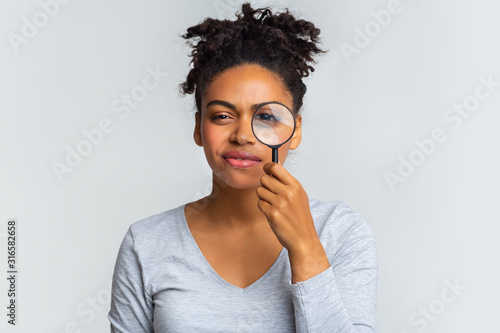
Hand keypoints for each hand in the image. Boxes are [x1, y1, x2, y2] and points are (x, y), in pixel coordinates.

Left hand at [256, 162, 329, 281]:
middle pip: (264, 178)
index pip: (276, 167)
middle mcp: (288, 193)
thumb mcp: (299, 196)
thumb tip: (274, 166)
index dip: (268, 167)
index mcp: (295, 186)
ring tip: (273, 205)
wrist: (303, 238)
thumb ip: (287, 182)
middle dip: (265, 185)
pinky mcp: (272, 214)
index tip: (266, 170)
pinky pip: (259, 203)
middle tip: (271, 193)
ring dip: (263, 197)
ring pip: (259, 191)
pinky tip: (273, 213)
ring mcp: (279, 203)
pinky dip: (264, 208)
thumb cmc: (300, 217)